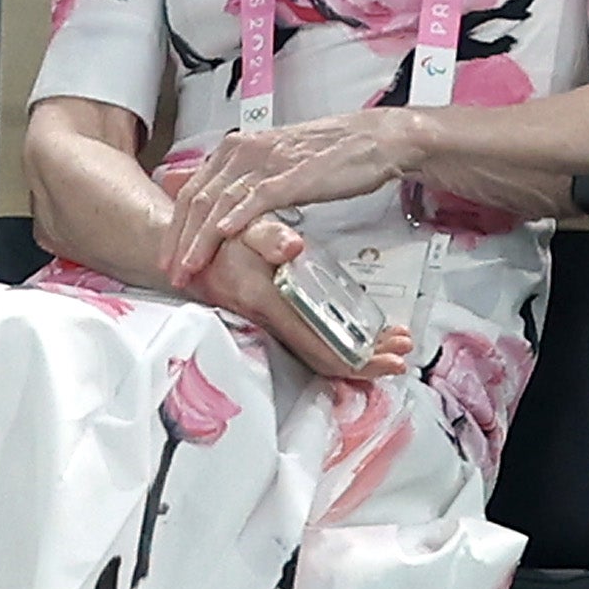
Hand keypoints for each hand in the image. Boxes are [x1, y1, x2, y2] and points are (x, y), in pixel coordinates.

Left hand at [164, 109, 421, 279]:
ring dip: (200, 240)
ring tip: (189, 267)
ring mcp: (265, 162)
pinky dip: (235, 219)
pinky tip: (222, 237)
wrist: (373, 140)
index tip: (168, 256)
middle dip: (179, 240)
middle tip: (170, 270)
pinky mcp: (291, 175)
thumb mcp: (273, 166)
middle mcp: (243, 151)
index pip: (192, 191)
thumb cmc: (328, 156)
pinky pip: (255, 199)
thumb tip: (218, 206)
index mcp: (236, 149)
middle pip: (197, 199)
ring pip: (219, 203)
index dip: (175, 227)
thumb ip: (244, 182)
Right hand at [165, 199, 412, 379]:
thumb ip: (268, 235)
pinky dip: (341, 342)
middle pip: (324, 359)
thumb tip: (292, 245)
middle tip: (402, 352)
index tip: (393, 356)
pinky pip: (310, 342)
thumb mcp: (243, 227)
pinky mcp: (275, 321)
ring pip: (318, 353)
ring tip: (391, 341)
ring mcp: (273, 326)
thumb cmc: (218, 237)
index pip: (319, 345)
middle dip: (368, 362)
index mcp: (268, 302)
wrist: (185, 250)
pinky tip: (361, 334)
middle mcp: (271, 323)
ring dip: (359, 352)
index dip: (358, 358)